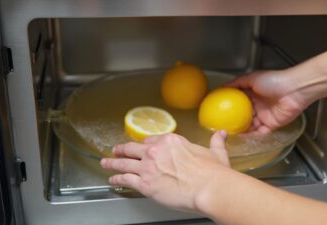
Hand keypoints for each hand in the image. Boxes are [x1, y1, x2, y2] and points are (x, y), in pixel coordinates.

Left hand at [100, 131, 231, 211]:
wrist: (209, 187)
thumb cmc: (213, 172)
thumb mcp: (216, 153)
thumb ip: (215, 142)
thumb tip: (220, 134)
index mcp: (171, 141)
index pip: (152, 140)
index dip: (146, 144)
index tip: (143, 146)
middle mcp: (156, 151)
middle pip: (133, 148)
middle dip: (123, 149)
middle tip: (116, 150)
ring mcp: (148, 167)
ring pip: (125, 163)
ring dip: (113, 163)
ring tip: (106, 163)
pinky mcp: (145, 184)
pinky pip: (125, 179)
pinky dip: (117, 179)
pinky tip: (113, 180)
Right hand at [226, 70, 309, 133]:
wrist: (294, 90)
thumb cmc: (275, 81)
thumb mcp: (252, 78)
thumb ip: (237, 83)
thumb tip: (223, 86)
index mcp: (253, 94)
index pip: (239, 103)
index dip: (231, 108)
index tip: (220, 113)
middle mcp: (258, 105)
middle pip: (244, 116)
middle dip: (235, 122)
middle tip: (223, 127)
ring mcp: (265, 116)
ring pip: (250, 126)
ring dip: (242, 131)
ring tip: (230, 135)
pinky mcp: (272, 124)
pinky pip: (260, 133)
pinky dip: (252, 136)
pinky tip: (243, 139)